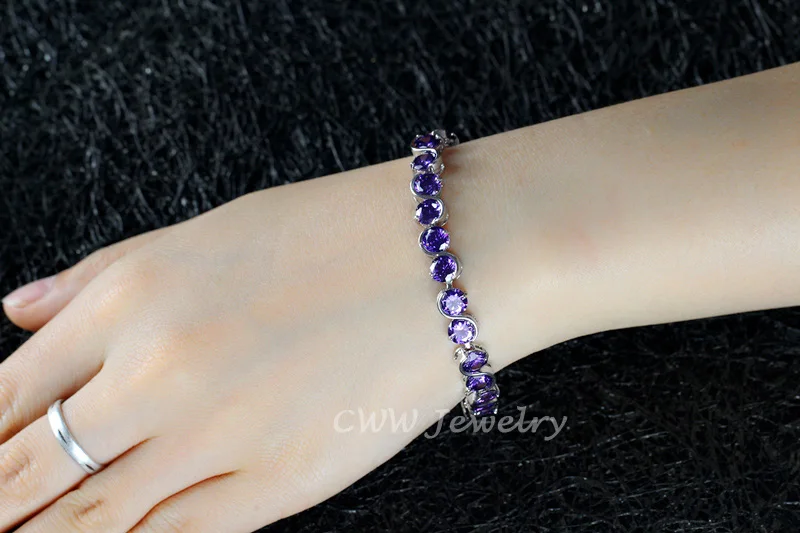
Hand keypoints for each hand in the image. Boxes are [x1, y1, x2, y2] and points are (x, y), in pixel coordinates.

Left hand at [0, 159, 486, 531]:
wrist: (450, 255)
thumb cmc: (331, 231)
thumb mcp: (205, 232)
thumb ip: (102, 276)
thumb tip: (16, 310)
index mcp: (131, 296)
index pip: (5, 397)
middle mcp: (157, 370)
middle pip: (29, 469)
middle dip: (3, 497)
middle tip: (5, 506)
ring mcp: (217, 436)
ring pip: (89, 523)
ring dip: (50, 530)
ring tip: (40, 529)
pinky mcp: (281, 485)